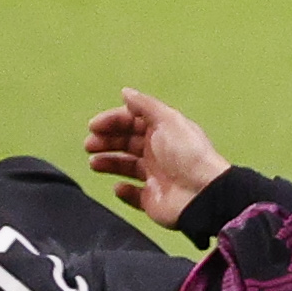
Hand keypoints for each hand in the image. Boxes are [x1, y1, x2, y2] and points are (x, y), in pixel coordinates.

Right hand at [81, 87, 225, 228]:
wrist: (201, 193)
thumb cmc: (187, 154)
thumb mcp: (167, 120)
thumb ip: (145, 106)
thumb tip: (126, 92)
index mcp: (163, 130)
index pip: (133, 122)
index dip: (113, 121)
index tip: (94, 126)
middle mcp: (159, 151)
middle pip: (127, 142)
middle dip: (107, 141)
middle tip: (90, 144)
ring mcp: (156, 176)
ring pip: (126, 166)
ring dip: (109, 163)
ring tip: (94, 163)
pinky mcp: (153, 199)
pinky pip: (133, 194)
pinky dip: (123, 191)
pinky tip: (119, 187)